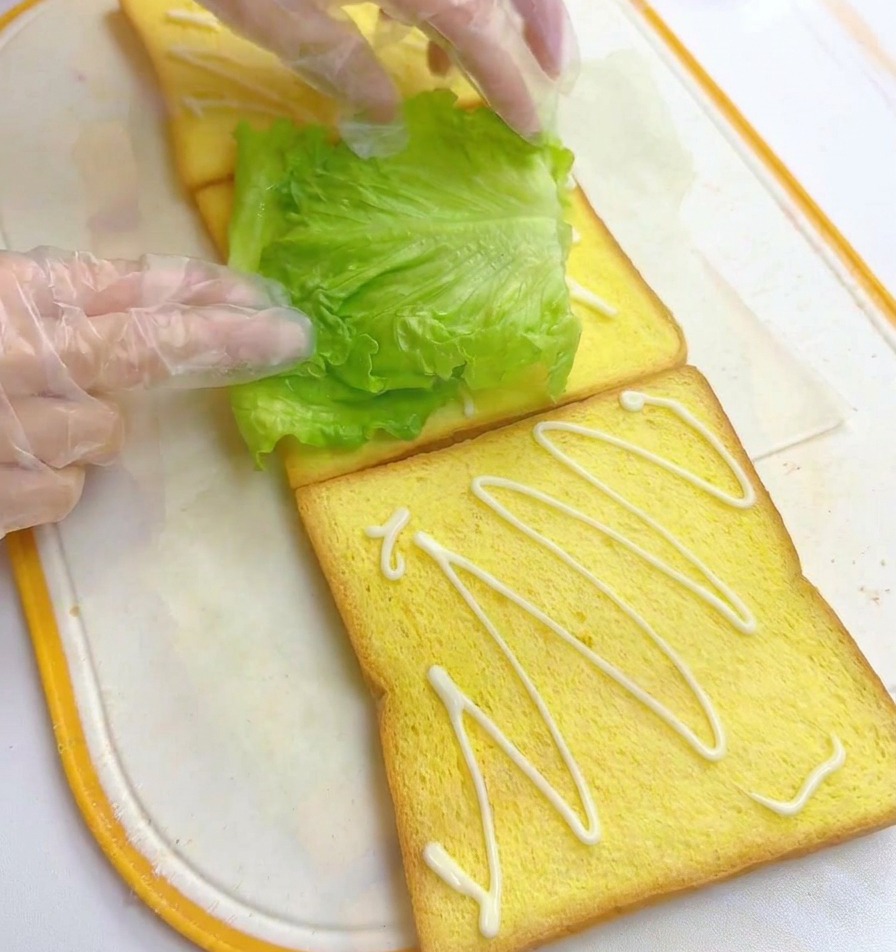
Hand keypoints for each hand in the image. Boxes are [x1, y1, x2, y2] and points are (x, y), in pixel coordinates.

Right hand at [0, 249, 311, 537]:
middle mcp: (29, 356)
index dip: (201, 292)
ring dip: (81, 432)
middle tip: (292, 339)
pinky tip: (4, 464)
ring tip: (13, 424)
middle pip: (154, 346)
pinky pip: (68, 491)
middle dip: (230, 341)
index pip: (129, 286)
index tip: (259, 300)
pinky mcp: (7, 492)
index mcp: (14, 297)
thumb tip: (126, 326)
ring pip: (108, 432)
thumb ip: (46, 316)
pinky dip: (47, 480)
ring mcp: (21, 427)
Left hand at [198, 0, 576, 137]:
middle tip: (556, 68)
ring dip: (495, 3)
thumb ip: (334, 60)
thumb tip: (386, 118)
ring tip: (475, 61)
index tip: (530, 128)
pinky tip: (412, 18)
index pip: (481, 30)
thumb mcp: (266, 7)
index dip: (510, 83)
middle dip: (540, 18)